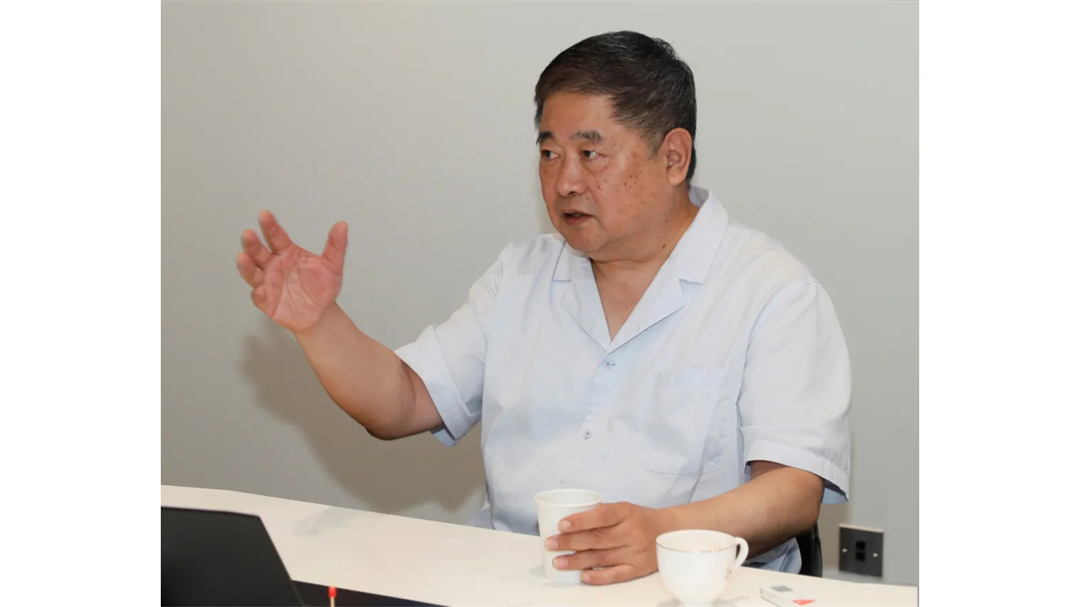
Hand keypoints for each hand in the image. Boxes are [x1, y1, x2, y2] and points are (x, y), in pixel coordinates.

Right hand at [235, 211, 347, 332]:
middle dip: (252, 244)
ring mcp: (268, 283)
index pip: (276, 237)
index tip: (264, 215)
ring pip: (253, 273)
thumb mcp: (333, 265)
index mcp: (287, 252)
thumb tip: (342, 225)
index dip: (270, 227)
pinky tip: (259, 291)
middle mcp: (273, 265)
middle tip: (248, 234)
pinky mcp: (267, 301)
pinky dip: (258, 294)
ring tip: (242, 257)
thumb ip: (336, 246)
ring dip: (246, 266)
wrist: (321, 313)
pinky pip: (259, 297)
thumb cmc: (322, 286)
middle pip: (259, 253)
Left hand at [544, 501, 674, 584]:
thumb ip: (602, 515)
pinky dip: (598, 577)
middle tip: (550, 543)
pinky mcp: (638, 568)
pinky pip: (616, 574)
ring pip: (602, 558)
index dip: (580, 520)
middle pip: (597, 538)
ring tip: (558, 561)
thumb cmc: (640, 518)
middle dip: (570, 541)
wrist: (671, 531)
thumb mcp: (624, 508)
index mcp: (626, 512)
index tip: (561, 524)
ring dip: (577, 561)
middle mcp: (631, 532)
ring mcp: (635, 552)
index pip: (601, 515)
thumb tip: (568, 523)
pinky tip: (582, 576)